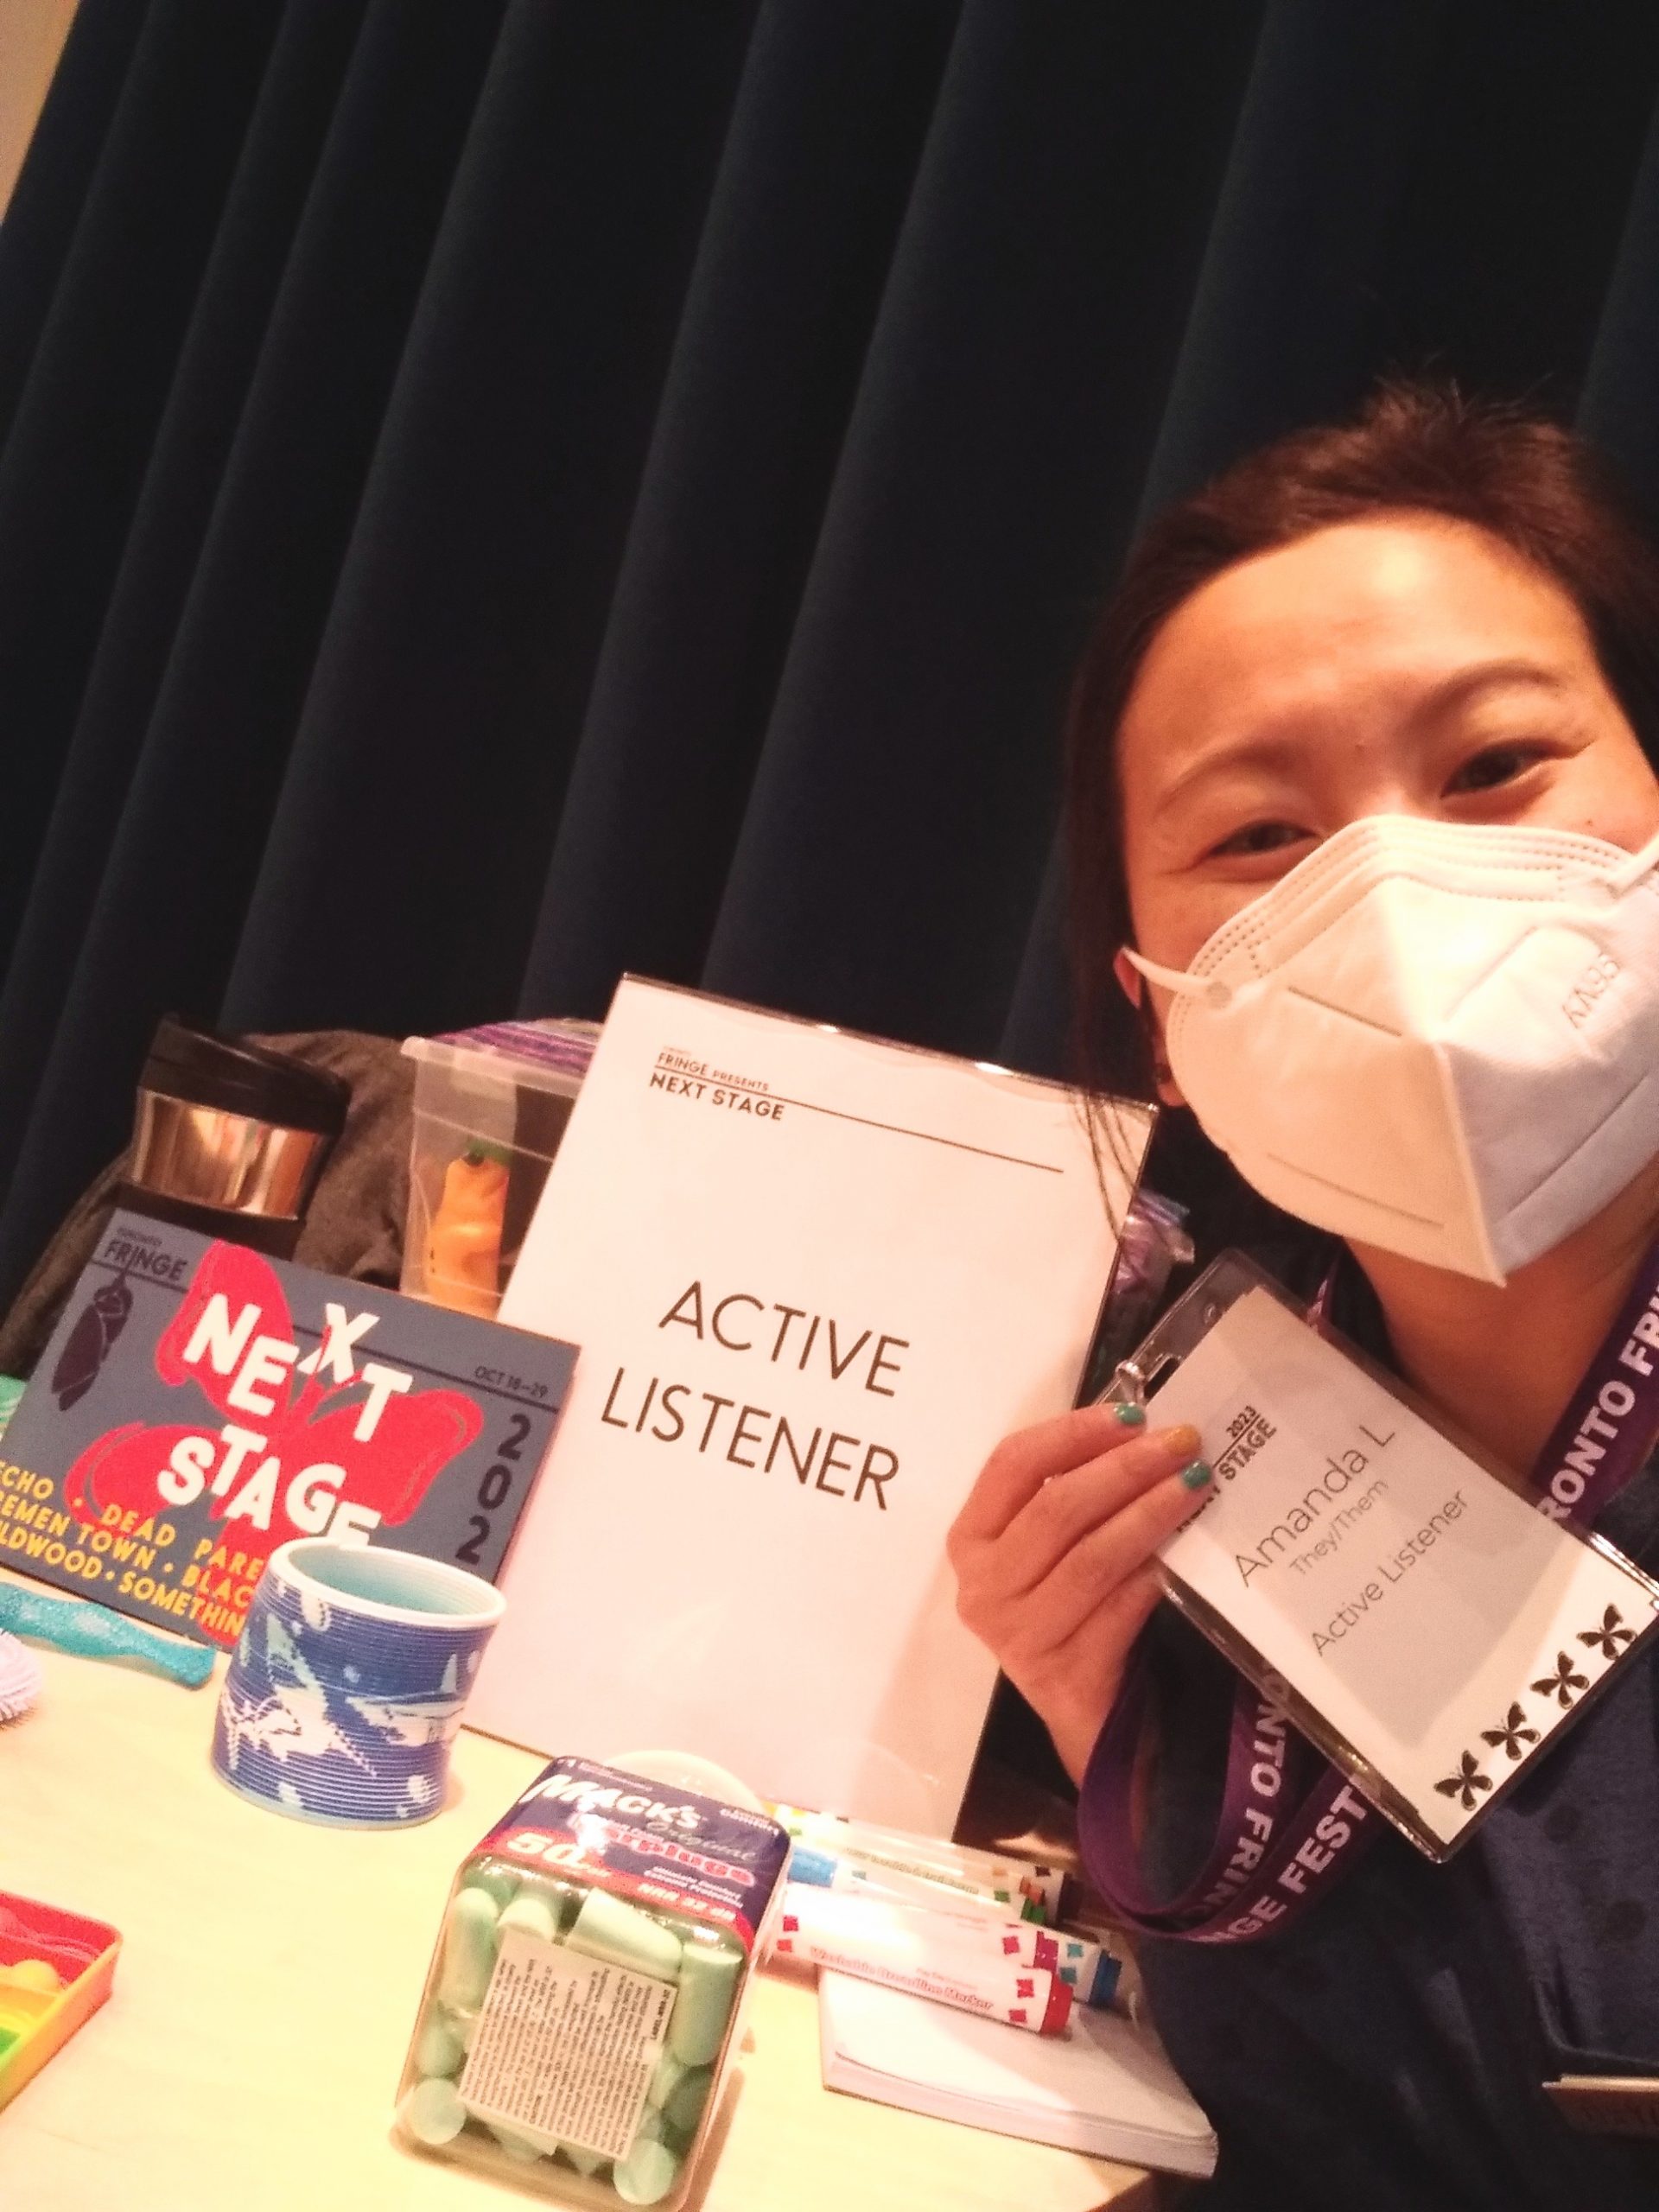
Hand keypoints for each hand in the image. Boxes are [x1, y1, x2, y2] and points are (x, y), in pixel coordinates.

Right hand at [947, 1404, 1211, 1783]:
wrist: (1083, 1710)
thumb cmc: (1070, 1608)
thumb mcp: (1051, 1547)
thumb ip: (1073, 1490)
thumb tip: (1139, 1425)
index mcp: (971, 1538)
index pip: (1011, 1465)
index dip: (1071, 1432)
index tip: (1131, 1412)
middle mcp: (983, 1586)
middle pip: (1056, 1508)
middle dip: (1125, 1468)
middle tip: (1181, 1443)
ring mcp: (1019, 1635)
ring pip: (1092, 1557)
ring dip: (1150, 1513)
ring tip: (1195, 1484)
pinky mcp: (1063, 1674)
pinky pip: (1119, 1609)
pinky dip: (1154, 1573)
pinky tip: (1184, 1550)